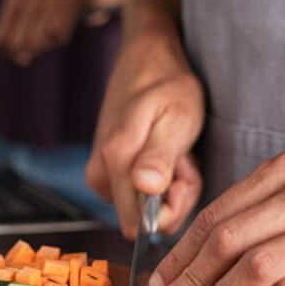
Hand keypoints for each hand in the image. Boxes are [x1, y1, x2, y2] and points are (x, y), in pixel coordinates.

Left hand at [0, 0, 124, 64]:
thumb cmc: (52, 7)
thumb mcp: (27, 15)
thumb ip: (4, 32)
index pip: (3, 33)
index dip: (7, 49)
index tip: (13, 56)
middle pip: (21, 41)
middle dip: (26, 52)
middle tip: (33, 52)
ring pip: (40, 40)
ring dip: (46, 46)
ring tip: (52, 37)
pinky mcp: (69, 3)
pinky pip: (59, 36)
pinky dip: (61, 40)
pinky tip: (65, 31)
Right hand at [85, 31, 204, 239]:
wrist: (146, 59)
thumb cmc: (168, 85)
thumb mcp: (176, 117)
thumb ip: (160, 156)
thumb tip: (146, 188)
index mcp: (116, 161)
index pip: (139, 226)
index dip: (171, 209)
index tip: (184, 172)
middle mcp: (100, 173)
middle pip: (142, 218)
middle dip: (172, 195)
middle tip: (183, 156)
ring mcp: (100, 172)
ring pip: (141, 206)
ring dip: (169, 185)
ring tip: (177, 149)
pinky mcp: (105, 170)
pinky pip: (136, 192)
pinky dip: (159, 177)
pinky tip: (166, 151)